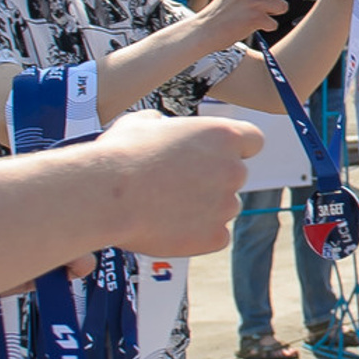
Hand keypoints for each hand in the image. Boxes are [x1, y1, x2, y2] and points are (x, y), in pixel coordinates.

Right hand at [82, 107, 261, 257]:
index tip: (215, 156)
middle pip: (234, 176)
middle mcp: (233, 169)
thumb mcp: (142, 123)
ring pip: (223, 207)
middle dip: (211, 180)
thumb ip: (164, 124)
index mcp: (224, 135)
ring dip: (202, 208)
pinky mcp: (215, 236)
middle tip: (174, 185)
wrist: (105, 196)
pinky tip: (168, 227)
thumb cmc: (120, 155)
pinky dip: (197, 235)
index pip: (252, 141)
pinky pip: (214, 235)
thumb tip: (161, 125)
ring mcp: (227, 205)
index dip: (234, 149)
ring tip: (163, 207)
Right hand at [198, 0, 292, 48]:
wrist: (205, 29)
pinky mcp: (256, 18)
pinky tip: (252, 26)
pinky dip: (266, 27)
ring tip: (258, 15)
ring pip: (283, 5)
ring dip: (274, 13)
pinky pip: (274, 24)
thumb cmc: (223, 10)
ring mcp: (254, 1)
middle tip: (267, 3)